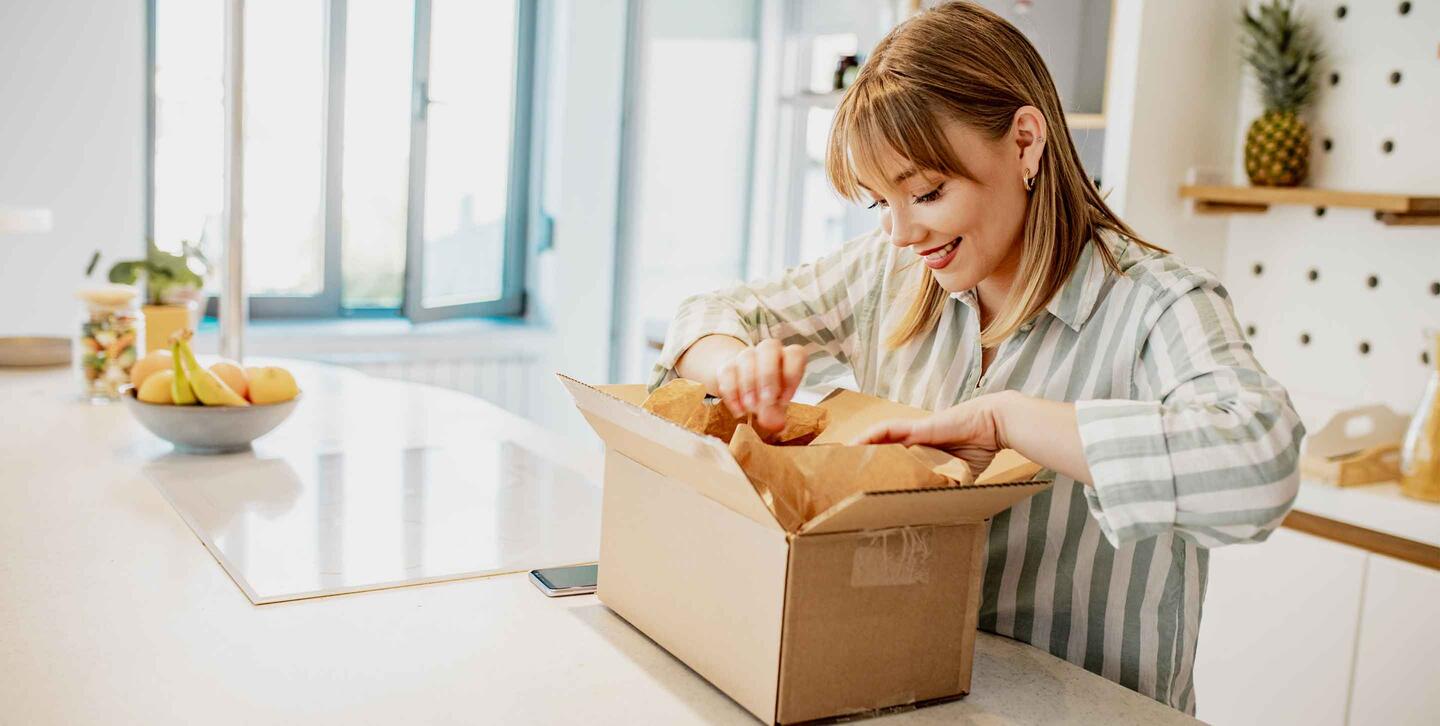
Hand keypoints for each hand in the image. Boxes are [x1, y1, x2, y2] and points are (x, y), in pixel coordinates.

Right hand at [715, 339, 806, 433]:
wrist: (745, 388)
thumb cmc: (770, 395)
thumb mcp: (778, 404)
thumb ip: (778, 413)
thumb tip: (777, 425)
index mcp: (789, 356)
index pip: (795, 354)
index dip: (791, 375)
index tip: (785, 400)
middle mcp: (769, 350)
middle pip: (769, 348)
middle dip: (768, 376)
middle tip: (767, 400)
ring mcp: (747, 355)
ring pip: (746, 357)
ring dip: (749, 384)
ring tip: (751, 408)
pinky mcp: (728, 365)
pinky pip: (727, 372)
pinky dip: (732, 393)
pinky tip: (738, 410)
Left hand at [853, 391, 1015, 477]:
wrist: (994, 424)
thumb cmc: (981, 445)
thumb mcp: (961, 474)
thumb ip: (950, 486)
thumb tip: (945, 511)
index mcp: (923, 452)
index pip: (895, 460)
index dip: (879, 469)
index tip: (865, 484)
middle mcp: (914, 440)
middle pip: (881, 449)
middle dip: (863, 461)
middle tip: (844, 475)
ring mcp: (914, 432)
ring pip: (878, 438)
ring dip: (859, 447)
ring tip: (841, 460)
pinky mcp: (917, 426)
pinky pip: (887, 429)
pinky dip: (869, 436)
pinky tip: (855, 444)